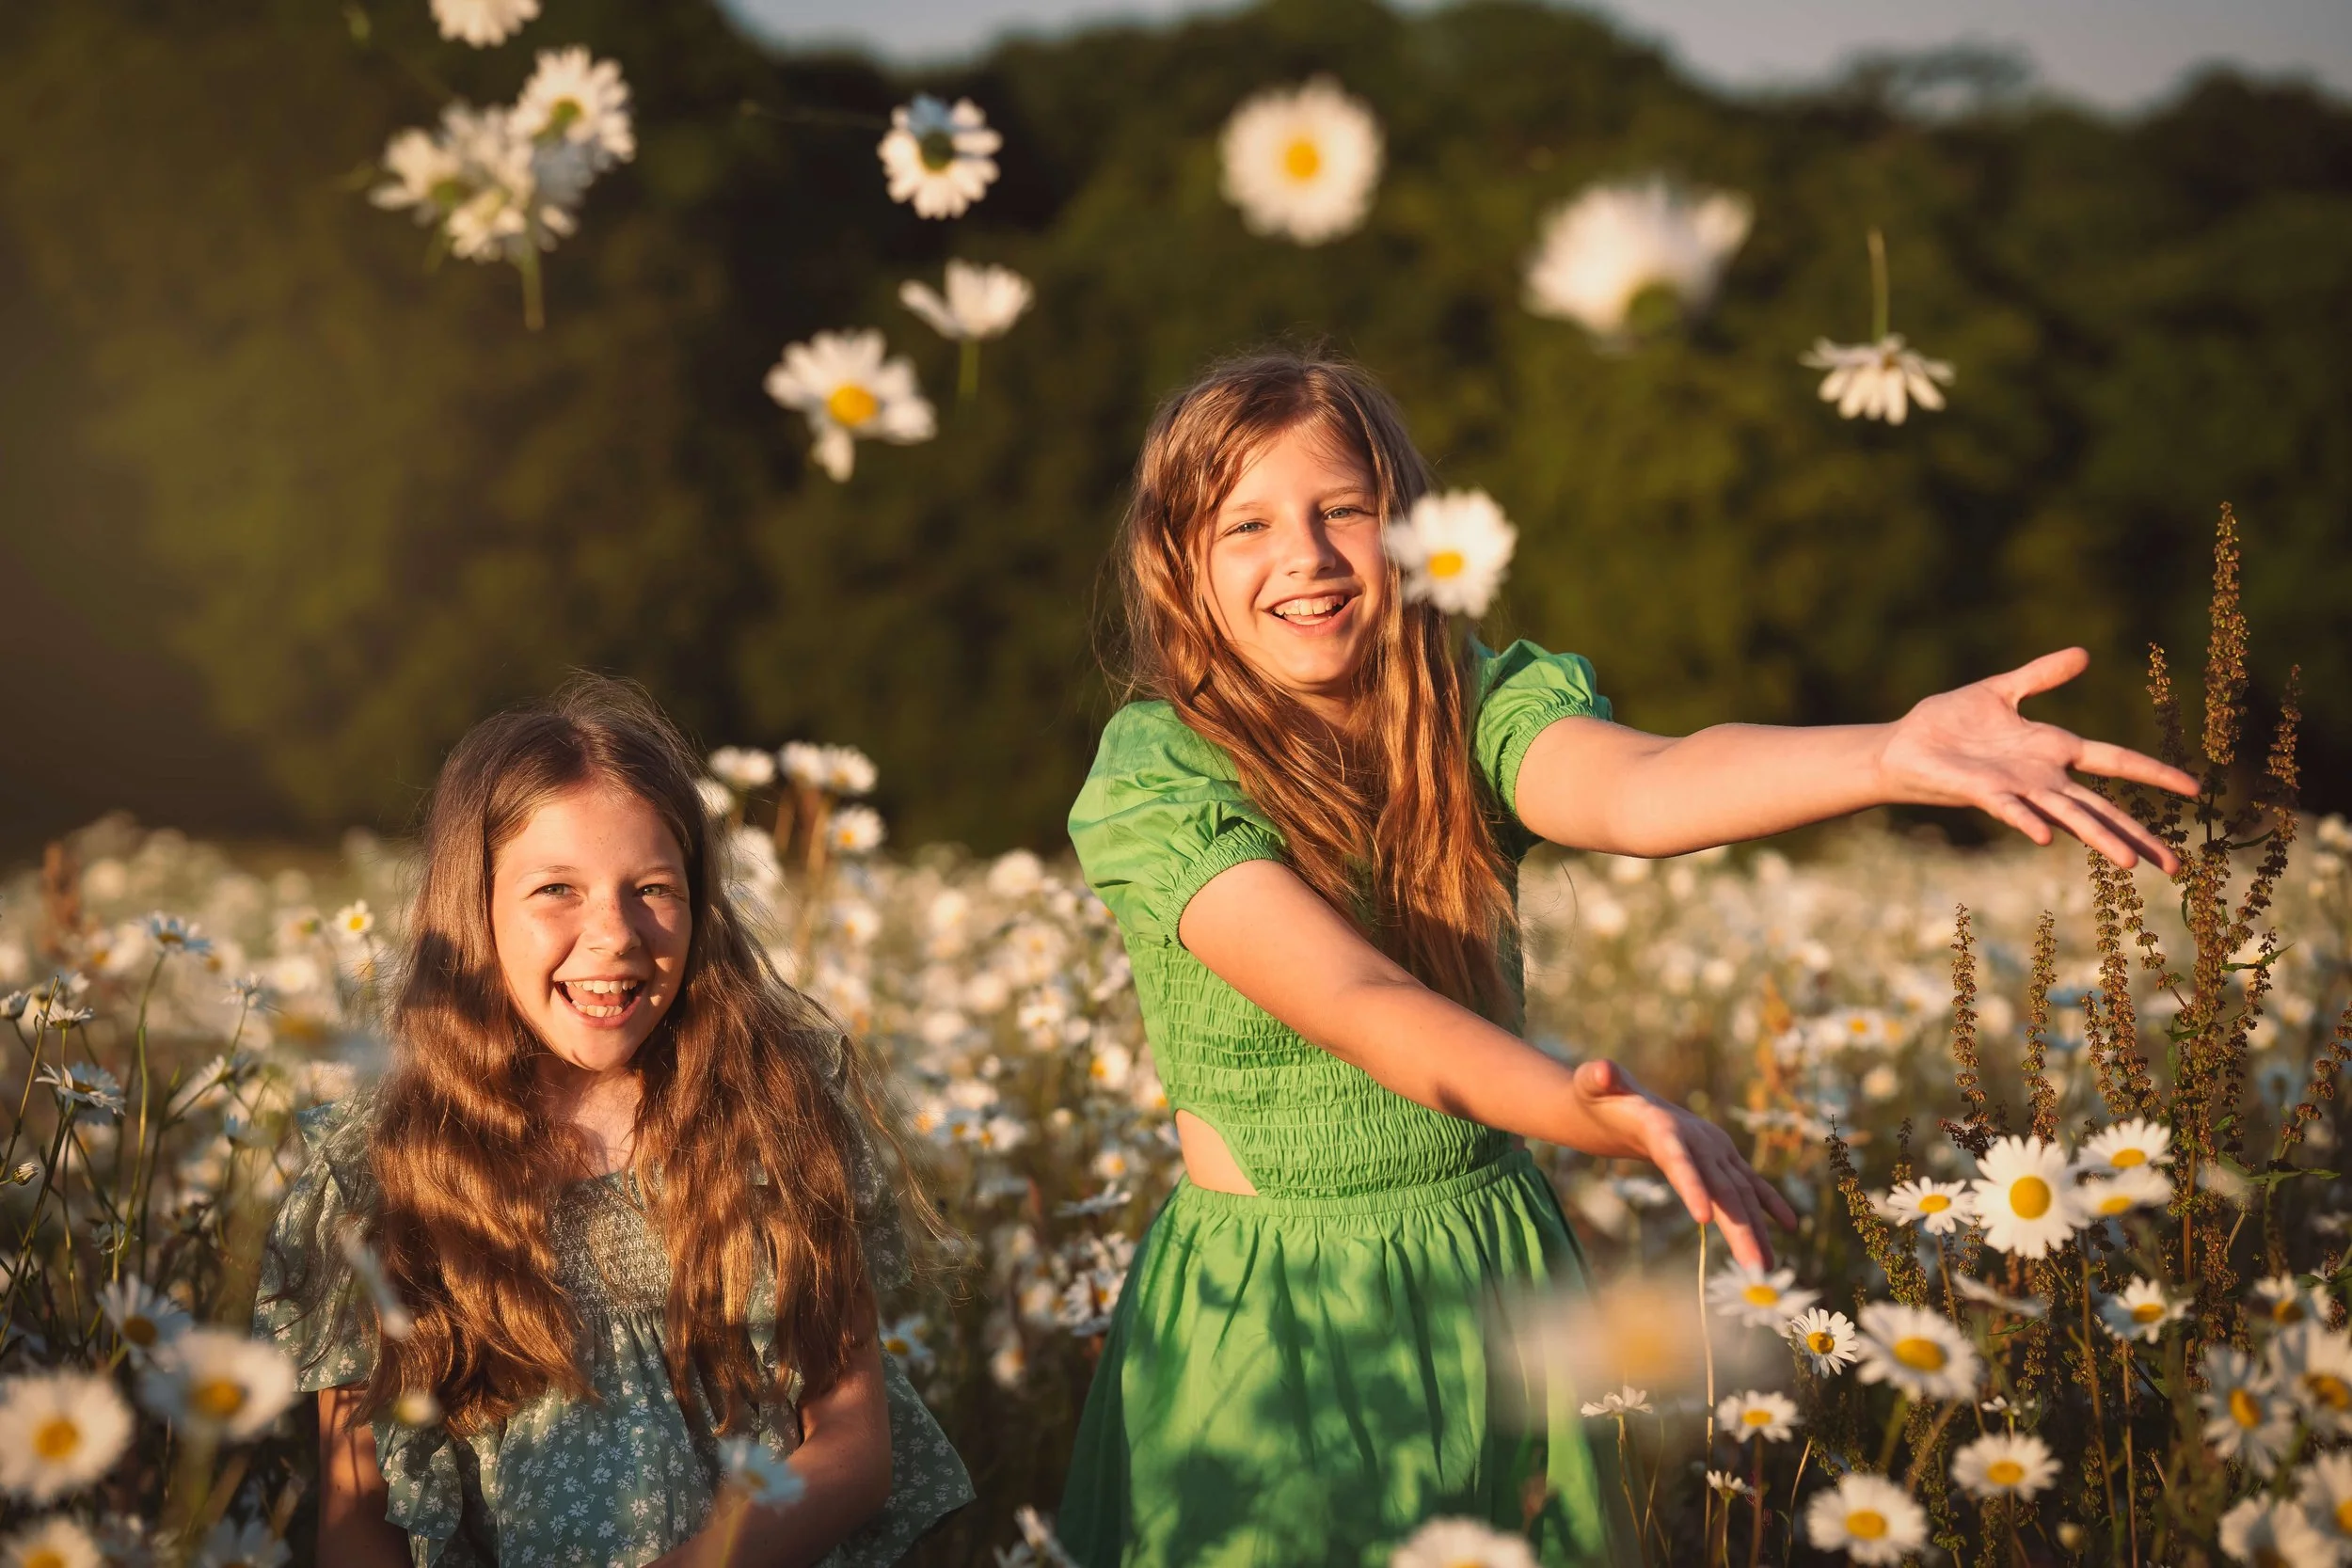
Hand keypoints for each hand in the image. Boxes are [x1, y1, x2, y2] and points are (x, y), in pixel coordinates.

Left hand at [1570, 1060, 1795, 1270]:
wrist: (1622, 1097)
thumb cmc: (1600, 1096)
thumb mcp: (1590, 1085)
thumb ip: (1596, 1078)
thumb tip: (1602, 1071)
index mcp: (1665, 1127)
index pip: (1679, 1160)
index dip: (1692, 1186)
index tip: (1703, 1218)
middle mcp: (1698, 1139)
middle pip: (1720, 1187)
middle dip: (1739, 1227)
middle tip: (1755, 1267)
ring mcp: (1714, 1149)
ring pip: (1739, 1192)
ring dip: (1755, 1230)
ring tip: (1766, 1267)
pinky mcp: (1721, 1159)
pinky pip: (1749, 1184)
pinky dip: (1769, 1204)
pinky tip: (1789, 1227)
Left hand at [1877, 648, 2198, 874]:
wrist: (1902, 745)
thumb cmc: (1948, 723)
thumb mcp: (2000, 691)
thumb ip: (2041, 675)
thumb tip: (2084, 653)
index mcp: (2052, 749)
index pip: (2115, 761)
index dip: (2153, 773)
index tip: (2194, 788)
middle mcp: (2042, 777)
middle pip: (2100, 807)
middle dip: (2136, 835)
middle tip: (2175, 866)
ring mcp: (2016, 789)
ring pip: (2067, 817)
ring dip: (2098, 837)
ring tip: (2130, 863)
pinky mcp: (1983, 793)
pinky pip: (2011, 810)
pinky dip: (2028, 820)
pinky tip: (2046, 837)